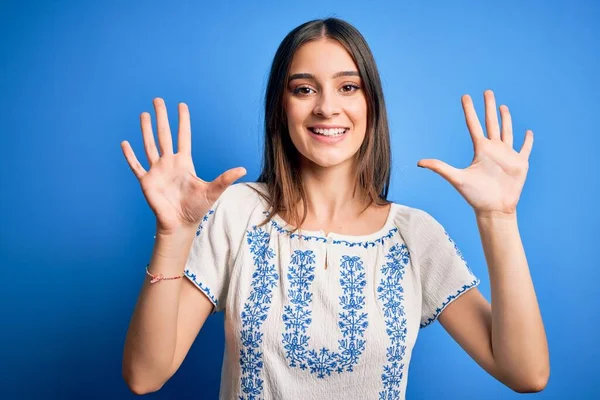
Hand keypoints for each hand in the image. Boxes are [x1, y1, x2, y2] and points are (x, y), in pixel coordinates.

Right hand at [121, 98, 245, 233]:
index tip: (181, 105)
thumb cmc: (196, 208)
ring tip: (144, 114)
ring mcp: (157, 171)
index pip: (183, 137)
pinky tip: (125, 143)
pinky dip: (130, 156)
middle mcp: (169, 163)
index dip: (182, 121)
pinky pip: (136, 166)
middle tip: (158, 100)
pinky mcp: (147, 181)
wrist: (180, 223)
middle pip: (164, 135)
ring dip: (146, 130)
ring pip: (150, 145)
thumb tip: (243, 169)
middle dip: (161, 117)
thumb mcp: (212, 191)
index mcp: (184, 162)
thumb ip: (225, 179)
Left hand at [417, 90, 532, 216]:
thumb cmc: (475, 196)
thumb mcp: (456, 178)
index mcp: (480, 150)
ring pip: (507, 131)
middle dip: (489, 107)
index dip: (469, 111)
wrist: (493, 209)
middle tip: (487, 92)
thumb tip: (418, 162)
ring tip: (502, 106)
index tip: (465, 97)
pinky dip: (527, 141)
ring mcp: (507, 155)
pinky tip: (528, 132)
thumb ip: (439, 167)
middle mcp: (493, 149)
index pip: (474, 125)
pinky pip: (524, 149)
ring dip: (506, 119)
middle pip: (491, 123)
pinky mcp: (520, 163)